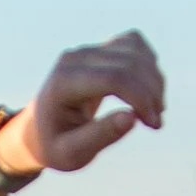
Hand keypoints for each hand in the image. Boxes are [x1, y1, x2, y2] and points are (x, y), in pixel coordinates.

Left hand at [0, 31, 165, 178]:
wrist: (40, 129)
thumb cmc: (55, 145)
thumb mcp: (72, 153)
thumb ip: (100, 136)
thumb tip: (132, 117)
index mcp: (64, 83)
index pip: (113, 78)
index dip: (141, 98)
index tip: (154, 125)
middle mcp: (75, 58)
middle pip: (129, 63)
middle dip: (151, 93)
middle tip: (156, 124)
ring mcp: (87, 49)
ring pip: (136, 49)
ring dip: (154, 79)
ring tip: (153, 110)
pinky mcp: (99, 48)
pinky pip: (133, 42)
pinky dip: (148, 64)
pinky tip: (147, 90)